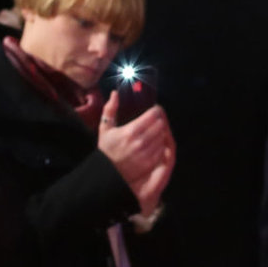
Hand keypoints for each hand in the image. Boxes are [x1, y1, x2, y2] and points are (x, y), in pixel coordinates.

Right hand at [97, 93, 174, 207]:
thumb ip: (110, 109)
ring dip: (161, 132)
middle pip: (160, 125)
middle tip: (155, 120)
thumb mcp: (105, 128)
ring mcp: (146, 153)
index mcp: (130, 131)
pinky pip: (162, 149)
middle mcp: (140, 142)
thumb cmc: (106, 149)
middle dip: (159, 120)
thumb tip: (115, 93)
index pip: (153, 115)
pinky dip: (160, 144)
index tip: (155, 110)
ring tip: (154, 131)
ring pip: (162, 136)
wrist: (106, 173)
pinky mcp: (150, 163)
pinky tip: (153, 143)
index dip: (156, 110)